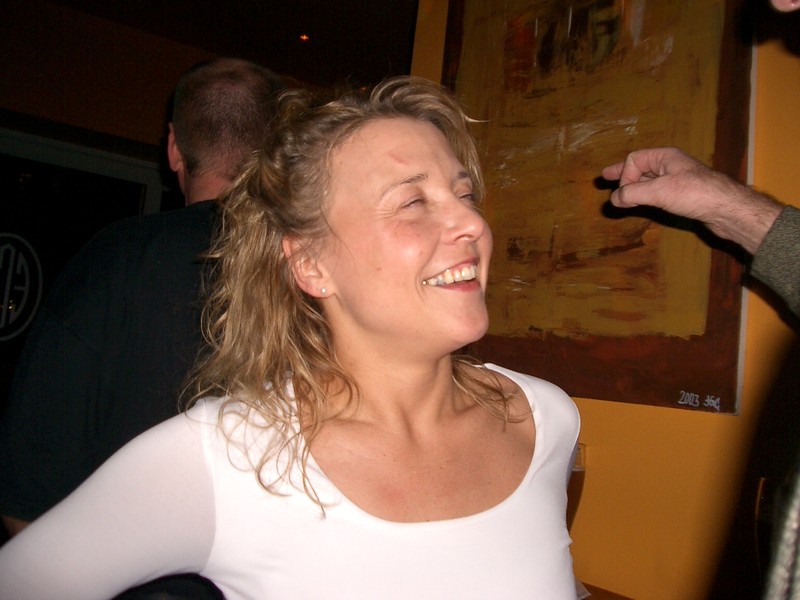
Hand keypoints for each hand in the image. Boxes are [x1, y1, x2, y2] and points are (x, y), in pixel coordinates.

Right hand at [601, 147, 782, 254]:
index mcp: (666, 157)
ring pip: (649, 182)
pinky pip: (658, 194)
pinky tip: (642, 204)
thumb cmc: (696, 194)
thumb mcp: (659, 191)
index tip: (625, 194)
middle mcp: (671, 166)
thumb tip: (614, 198)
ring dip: (634, 189)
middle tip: (605, 177)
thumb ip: (633, 193)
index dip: (625, 175)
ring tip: (621, 196)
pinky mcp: (683, 197)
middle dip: (624, 175)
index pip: (635, 160)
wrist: (728, 209)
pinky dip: (646, 198)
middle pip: (640, 168)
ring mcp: (677, 182)